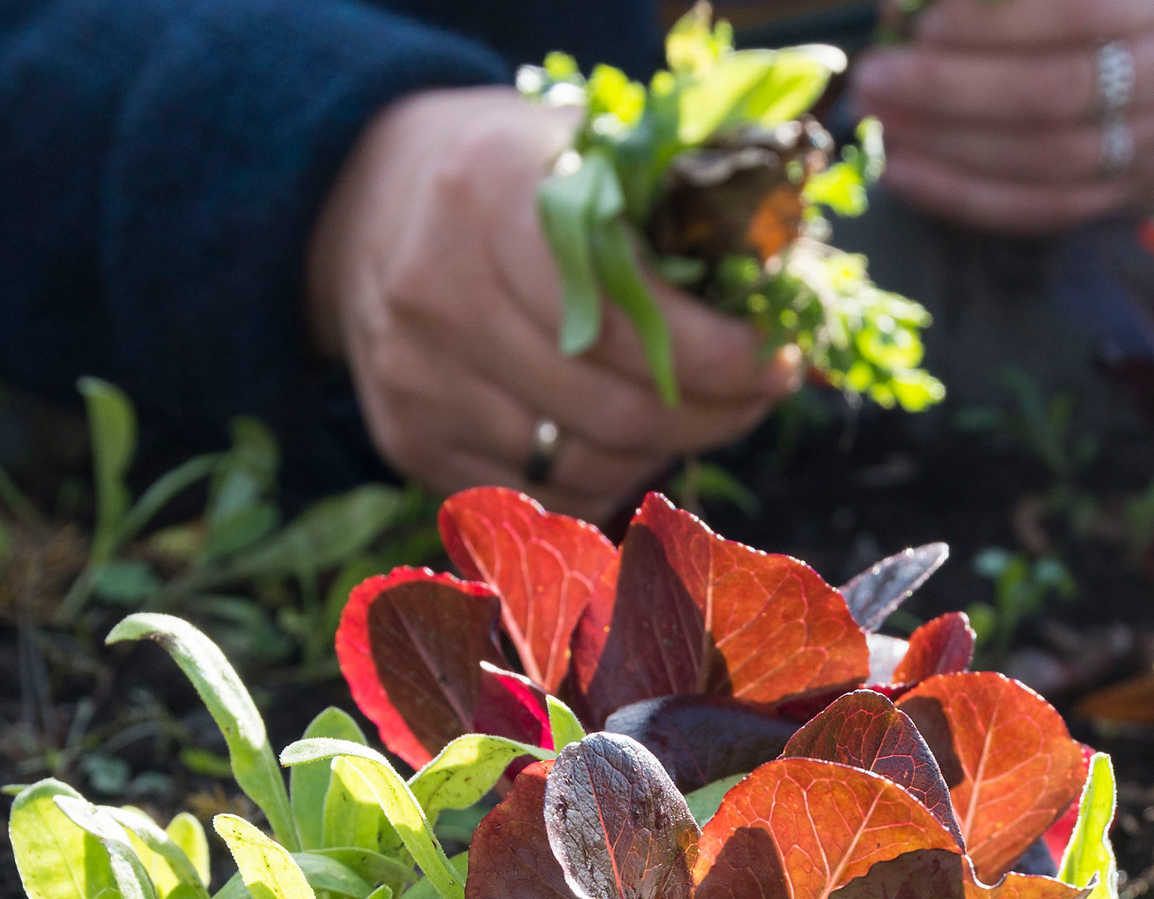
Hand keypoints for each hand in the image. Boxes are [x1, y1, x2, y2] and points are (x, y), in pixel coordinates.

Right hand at [307, 88, 798, 523]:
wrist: (357, 204)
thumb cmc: (508, 175)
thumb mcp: (581, 148)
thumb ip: (672, 203)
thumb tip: (796, 277)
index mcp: (489, 195)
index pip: (628, 313)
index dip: (718, 355)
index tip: (777, 360)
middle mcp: (438, 292)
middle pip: (614, 407)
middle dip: (713, 414)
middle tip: (757, 395)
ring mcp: (418, 376)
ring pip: (582, 464)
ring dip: (663, 453)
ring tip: (700, 414)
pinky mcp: (409, 438)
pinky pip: (538, 495)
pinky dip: (601, 481)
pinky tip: (630, 441)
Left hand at [851, 0, 1153, 235]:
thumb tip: (903, 9)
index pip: (1080, 10)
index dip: (993, 21)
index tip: (920, 22)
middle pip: (1056, 90)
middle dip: (952, 88)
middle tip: (874, 80)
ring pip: (1048, 158)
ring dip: (950, 148)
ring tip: (882, 124)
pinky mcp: (1133, 193)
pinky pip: (1045, 208)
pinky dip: (968, 196)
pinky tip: (907, 176)